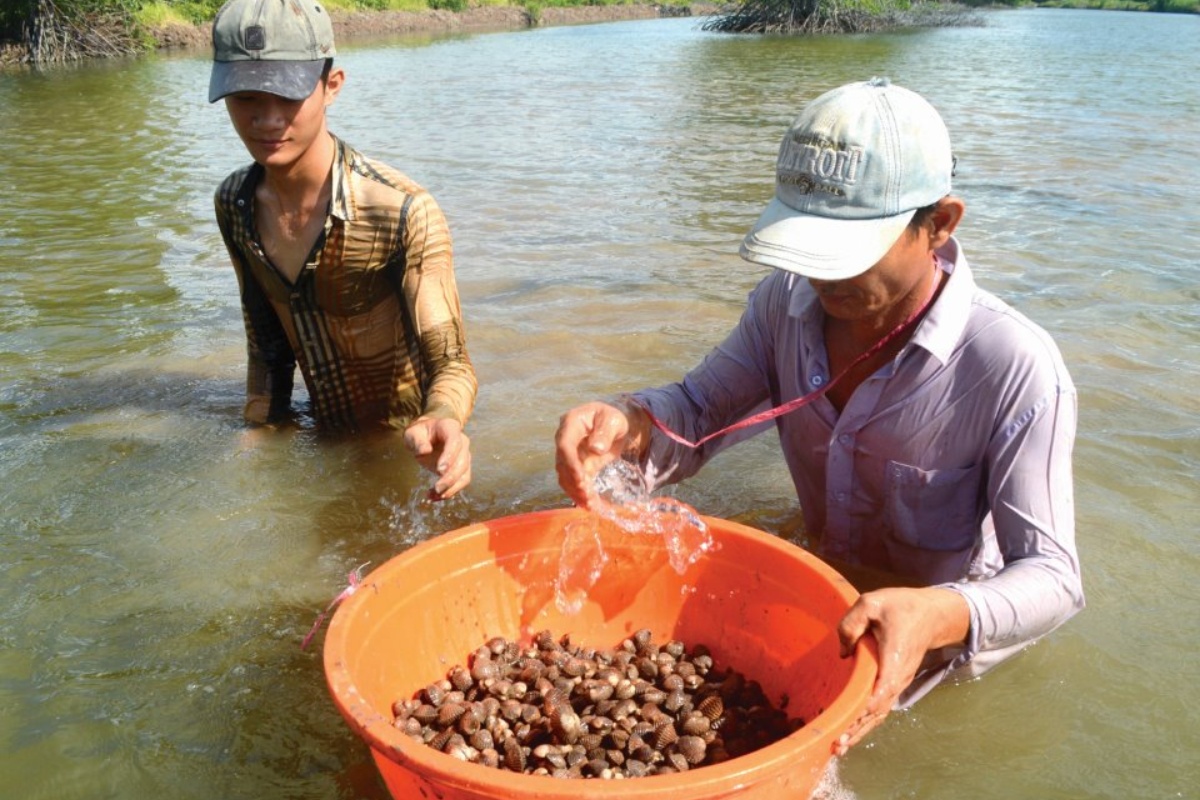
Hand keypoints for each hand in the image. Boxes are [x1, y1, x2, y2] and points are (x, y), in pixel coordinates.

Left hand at [403, 417, 471, 500]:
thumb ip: (418, 441)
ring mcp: (464, 456)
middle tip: (437, 488)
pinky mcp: (462, 469)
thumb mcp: (414, 433)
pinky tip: (435, 497)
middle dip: (450, 478)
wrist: (428, 436)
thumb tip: (425, 451)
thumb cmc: (421, 433)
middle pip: (462, 462)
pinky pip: (460, 482)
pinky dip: (449, 492)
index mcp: (450, 429)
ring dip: (451, 488)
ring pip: (464, 475)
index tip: (440, 470)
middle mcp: (462, 442)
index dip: (450, 456)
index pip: (455, 442)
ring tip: (434, 495)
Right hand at [554, 401, 644, 508]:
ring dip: (576, 492)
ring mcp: (568, 454)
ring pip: (565, 477)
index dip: (571, 463)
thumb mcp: (613, 420)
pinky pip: (573, 482)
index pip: (565, 445)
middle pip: (563, 464)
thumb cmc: (613, 419)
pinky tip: (590, 504)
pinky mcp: (575, 466)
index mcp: (571, 423)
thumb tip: (595, 449)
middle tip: (588, 496)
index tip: (581, 478)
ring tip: (590, 505)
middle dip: (574, 483)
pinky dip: (580, 494)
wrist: (613, 425)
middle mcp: (564, 439)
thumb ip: (605, 432)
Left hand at [833, 586, 969, 754]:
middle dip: (857, 727)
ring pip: (879, 713)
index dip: (867, 704)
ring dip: (860, 731)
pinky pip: (880, 708)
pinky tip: (851, 734)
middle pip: (878, 709)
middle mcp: (898, 677)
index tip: (850, 718)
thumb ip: (852, 623)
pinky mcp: (895, 684)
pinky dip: (866, 723)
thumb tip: (843, 653)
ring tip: (840, 748)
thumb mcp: (872, 603)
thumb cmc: (901, 607)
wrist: (932, 615)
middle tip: (837, 744)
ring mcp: (898, 683)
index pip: (882, 687)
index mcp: (894, 657)